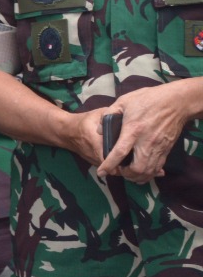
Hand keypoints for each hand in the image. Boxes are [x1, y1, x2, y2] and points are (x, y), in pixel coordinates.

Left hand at [71, 82, 202, 184]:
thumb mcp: (124, 101)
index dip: (109, 164)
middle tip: (118, 170)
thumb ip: (109, 114)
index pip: (119, 153)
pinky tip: (143, 172)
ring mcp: (158, 147)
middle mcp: (146, 142)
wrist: (177, 102)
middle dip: (126, 174)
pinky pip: (158, 167)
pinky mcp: (166, 149)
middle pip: (137, 168)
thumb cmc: (149, 99)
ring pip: (149, 171)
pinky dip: (149, 173)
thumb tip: (100, 130)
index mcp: (133, 130)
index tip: (102, 172)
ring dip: (138, 176)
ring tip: (129, 174)